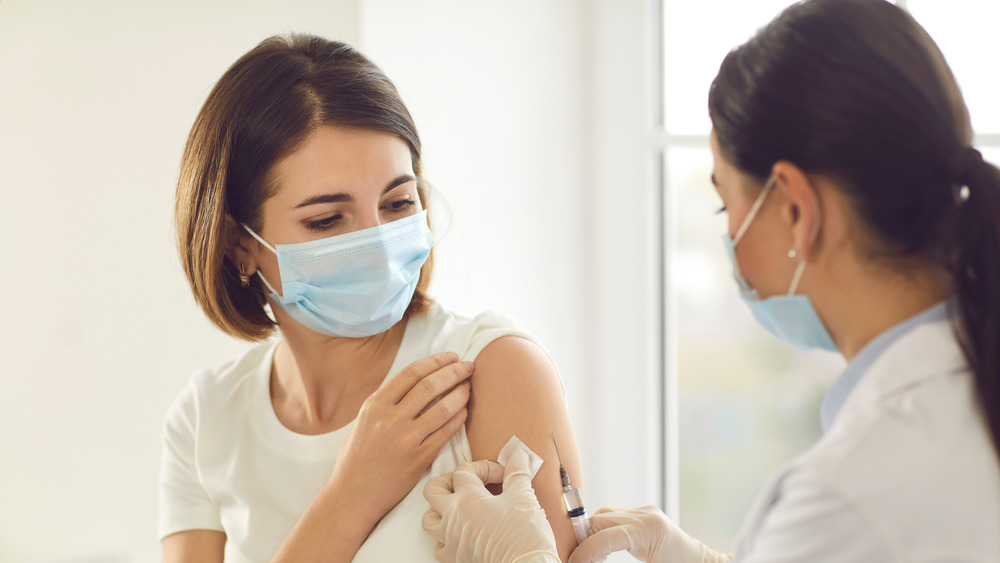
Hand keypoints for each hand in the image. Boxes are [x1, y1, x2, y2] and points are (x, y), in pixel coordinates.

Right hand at [329, 352, 473, 522]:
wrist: (353, 495)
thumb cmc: (359, 457)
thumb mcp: (365, 420)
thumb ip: (388, 401)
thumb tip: (420, 379)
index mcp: (375, 404)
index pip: (412, 372)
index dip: (436, 361)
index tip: (452, 357)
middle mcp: (389, 418)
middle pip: (431, 385)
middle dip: (455, 372)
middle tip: (469, 366)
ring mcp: (405, 439)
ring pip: (443, 407)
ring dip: (461, 393)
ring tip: (469, 387)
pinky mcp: (418, 458)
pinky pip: (446, 432)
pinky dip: (459, 418)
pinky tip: (465, 412)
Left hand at [422, 449, 559, 562]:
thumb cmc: (524, 533)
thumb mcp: (524, 496)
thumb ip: (517, 473)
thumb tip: (518, 455)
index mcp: (468, 498)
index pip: (464, 470)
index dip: (485, 467)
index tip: (503, 475)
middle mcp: (453, 517)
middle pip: (432, 490)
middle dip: (447, 481)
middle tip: (464, 482)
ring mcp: (451, 539)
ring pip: (429, 520)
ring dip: (439, 510)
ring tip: (457, 507)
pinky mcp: (455, 558)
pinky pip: (438, 547)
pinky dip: (445, 539)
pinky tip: (461, 534)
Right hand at [568, 506, 729, 562]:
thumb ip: (614, 562)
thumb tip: (588, 561)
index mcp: (650, 530)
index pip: (606, 535)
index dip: (585, 550)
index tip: (571, 562)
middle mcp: (646, 515)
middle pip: (600, 521)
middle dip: (581, 540)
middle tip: (571, 559)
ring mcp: (645, 513)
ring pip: (603, 516)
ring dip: (588, 535)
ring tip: (581, 556)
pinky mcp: (644, 516)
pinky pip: (613, 518)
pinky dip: (600, 532)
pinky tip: (595, 548)